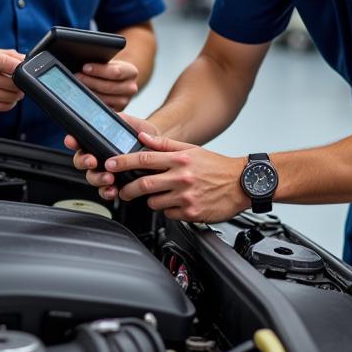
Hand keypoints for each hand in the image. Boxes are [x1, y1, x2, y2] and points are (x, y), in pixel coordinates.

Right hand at [0, 46, 25, 112]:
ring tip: (14, 90)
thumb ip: (9, 55)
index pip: (6, 63)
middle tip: (21, 82)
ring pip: (9, 97)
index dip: (21, 67)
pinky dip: (10, 103)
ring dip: (17, 95)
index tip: (27, 70)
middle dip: (21, 84)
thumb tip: (28, 60)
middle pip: (11, 83)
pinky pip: (3, 107)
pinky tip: (6, 97)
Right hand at [64, 115, 158, 191]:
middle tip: (92, 161)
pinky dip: (107, 192)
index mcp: (98, 141)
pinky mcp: (115, 184)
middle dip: (84, 162)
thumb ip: (121, 118)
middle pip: (81, 161)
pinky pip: (105, 191)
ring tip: (109, 178)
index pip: (79, 140)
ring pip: (92, 177)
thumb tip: (114, 116)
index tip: (73, 141)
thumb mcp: (133, 123)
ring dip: (98, 179)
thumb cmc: (143, 134)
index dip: (72, 141)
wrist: (160, 150)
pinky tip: (113, 190)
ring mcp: (105, 171)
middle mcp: (98, 157)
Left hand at [75, 58, 138, 109]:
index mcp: (131, 72)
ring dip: (88, 92)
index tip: (84, 67)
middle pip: (108, 87)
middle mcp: (131, 88)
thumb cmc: (110, 70)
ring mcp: (125, 101)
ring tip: (76, 86)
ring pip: (104, 99)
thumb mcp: (110, 63)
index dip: (98, 70)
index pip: (115, 72)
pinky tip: (82, 96)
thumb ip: (102, 64)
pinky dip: (90, 101)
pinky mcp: (117, 110)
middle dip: (90, 81)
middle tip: (76, 76)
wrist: (117, 81)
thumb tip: (83, 66)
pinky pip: (102, 107)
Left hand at [97, 130, 250, 222]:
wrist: (242, 184)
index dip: (123, 162)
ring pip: (154, 202)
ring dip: (151, 200)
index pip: (144, 159)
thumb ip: (165, 145)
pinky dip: (168, 209)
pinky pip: (169, 213)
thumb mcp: (191, 150)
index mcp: (180, 160)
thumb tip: (143, 138)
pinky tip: (178, 202)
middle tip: (122, 190)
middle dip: (127, 189)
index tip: (109, 164)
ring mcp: (186, 197)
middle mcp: (182, 178)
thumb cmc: (217, 167)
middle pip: (143, 184)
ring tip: (161, 194)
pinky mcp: (192, 213)